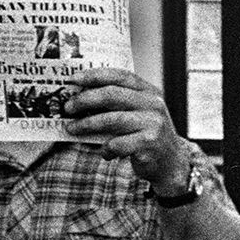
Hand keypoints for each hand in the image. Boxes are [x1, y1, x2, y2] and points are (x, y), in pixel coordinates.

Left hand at [62, 67, 189, 192]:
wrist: (171, 164)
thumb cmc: (146, 136)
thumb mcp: (138, 114)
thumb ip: (118, 105)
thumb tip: (79, 100)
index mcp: (149, 92)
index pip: (119, 76)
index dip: (94, 75)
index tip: (73, 80)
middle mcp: (153, 104)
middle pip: (111, 95)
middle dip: (84, 100)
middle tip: (68, 107)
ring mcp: (153, 123)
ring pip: (111, 119)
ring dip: (87, 124)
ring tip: (72, 129)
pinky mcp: (149, 143)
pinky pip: (117, 144)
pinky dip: (106, 149)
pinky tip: (105, 153)